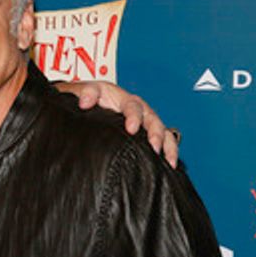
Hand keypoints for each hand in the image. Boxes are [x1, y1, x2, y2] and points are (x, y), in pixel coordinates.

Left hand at [59, 80, 180, 167]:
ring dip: (167, 144)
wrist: (89, 104)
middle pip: (152, 119)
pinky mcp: (148, 133)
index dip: (134, 116)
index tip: (131, 128)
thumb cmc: (89, 99)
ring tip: (168, 159)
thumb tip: (85, 102)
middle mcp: (139, 109)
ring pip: (163, 130)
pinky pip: (165, 141)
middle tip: (154, 146)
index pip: (132, 106)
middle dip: (155, 133)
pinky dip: (169, 152)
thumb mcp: (86, 91)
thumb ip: (87, 93)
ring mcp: (145, 122)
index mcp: (123, 99)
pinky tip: (170, 165)